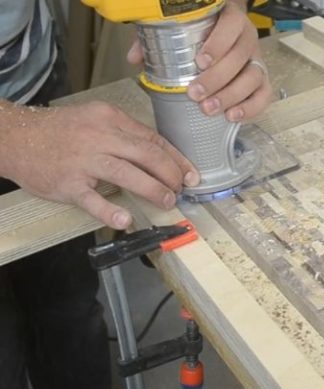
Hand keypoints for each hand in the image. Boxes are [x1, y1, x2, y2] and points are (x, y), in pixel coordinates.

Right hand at [0, 101, 199, 229]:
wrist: (14, 136)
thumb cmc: (59, 131)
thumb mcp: (94, 120)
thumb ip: (124, 135)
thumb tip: (158, 156)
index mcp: (109, 118)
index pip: (152, 139)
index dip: (175, 158)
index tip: (190, 173)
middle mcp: (99, 136)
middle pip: (146, 154)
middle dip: (170, 174)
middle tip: (180, 189)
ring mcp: (83, 160)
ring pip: (127, 173)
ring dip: (153, 189)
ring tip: (167, 201)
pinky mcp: (67, 183)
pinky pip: (91, 199)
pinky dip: (109, 210)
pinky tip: (125, 219)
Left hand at [127, 1, 271, 121]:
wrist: (224, 31)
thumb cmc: (200, 32)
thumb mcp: (178, 27)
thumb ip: (156, 38)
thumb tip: (135, 58)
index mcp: (230, 19)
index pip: (231, 26)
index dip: (218, 44)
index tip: (199, 61)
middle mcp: (247, 39)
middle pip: (240, 57)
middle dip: (217, 78)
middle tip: (195, 93)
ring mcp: (257, 60)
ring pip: (253, 77)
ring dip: (231, 95)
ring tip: (209, 109)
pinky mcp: (262, 80)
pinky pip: (264, 95)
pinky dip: (251, 108)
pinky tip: (232, 116)